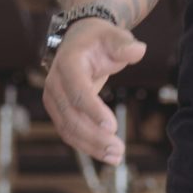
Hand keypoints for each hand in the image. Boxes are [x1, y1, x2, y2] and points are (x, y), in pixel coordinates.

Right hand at [42, 18, 146, 164]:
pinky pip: (70, 133)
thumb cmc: (98, 39)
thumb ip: (124, 44)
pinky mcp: (59, 111)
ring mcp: (54, 99)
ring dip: (91, 146)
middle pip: (71, 116)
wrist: (79, 41)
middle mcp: (54, 83)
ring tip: (117, 156)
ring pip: (68, 129)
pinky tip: (107, 154)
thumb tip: (138, 50)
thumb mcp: (112, 36)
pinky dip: (87, 146)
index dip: (93, 110)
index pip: (77, 91)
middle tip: (119, 148)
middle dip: (95, 136)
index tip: (112, 126)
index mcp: (67, 64)